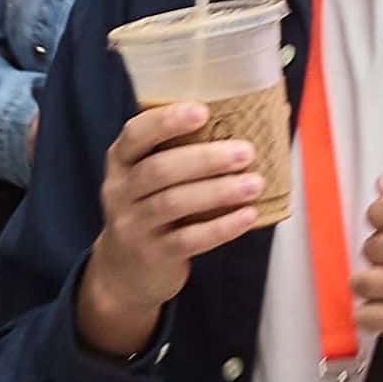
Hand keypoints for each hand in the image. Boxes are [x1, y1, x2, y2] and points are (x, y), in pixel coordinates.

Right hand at [73, 101, 282, 353]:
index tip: (202, 111)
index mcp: (121, 161)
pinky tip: (248, 216)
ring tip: (254, 183)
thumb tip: (262, 114)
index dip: (166, 121)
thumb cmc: (153, 207)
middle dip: (204, 159)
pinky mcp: (152, 254)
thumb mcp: (152, 177)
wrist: (125, 270)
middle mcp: (120, 191)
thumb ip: (186, 149)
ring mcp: (133, 225)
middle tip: (245, 152)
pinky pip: (188, 239)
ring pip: (173, 203)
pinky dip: (221, 227)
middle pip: (159, 170)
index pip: (135, 134)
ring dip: (218, 191)